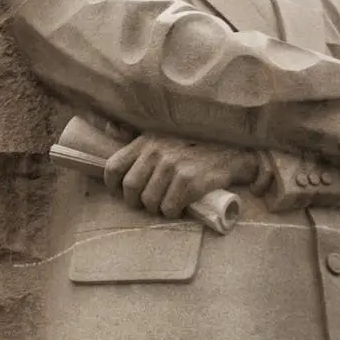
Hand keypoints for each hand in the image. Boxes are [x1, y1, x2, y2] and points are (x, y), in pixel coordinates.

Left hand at [103, 134, 255, 217]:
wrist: (231, 151)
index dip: (113, 186)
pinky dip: (172, 212)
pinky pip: (170, 207)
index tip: (120, 194)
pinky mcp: (190, 181)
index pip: (114, 167)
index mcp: (145, 141)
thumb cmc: (194, 145)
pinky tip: (179, 207)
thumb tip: (107, 127)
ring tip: (165, 205)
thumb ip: (137, 136)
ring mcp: (173, 166)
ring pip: (150, 202)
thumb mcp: (163, 133)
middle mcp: (156, 151)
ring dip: (156, 209)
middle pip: (130, 188)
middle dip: (136, 202)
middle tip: (147, 204)